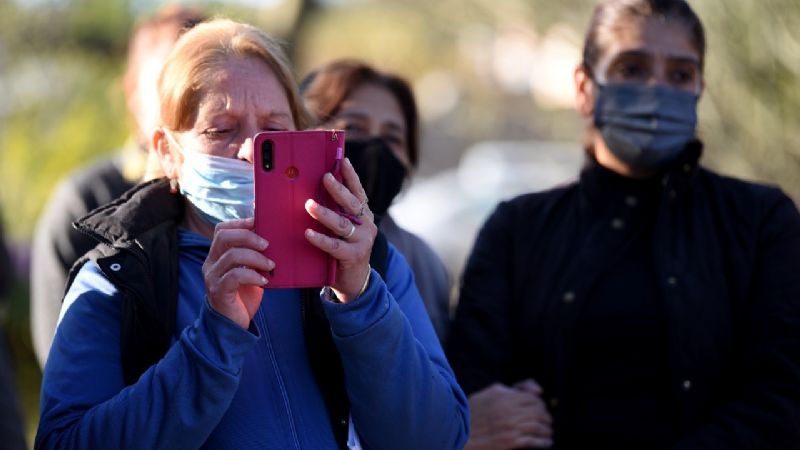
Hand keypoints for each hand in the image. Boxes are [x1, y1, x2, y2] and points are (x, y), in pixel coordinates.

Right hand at [203, 218, 273, 327]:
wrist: (234, 324)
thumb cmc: (244, 295)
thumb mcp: (250, 270)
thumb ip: (254, 255)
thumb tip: (272, 237)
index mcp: (217, 255)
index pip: (222, 230)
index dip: (240, 223)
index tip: (259, 222)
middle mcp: (211, 263)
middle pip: (223, 237)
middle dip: (248, 236)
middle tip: (267, 244)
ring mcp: (213, 277)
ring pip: (231, 256)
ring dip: (255, 257)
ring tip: (270, 265)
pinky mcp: (219, 291)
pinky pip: (235, 276)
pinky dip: (252, 275)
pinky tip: (264, 281)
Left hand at [304, 157, 376, 302]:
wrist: (354, 280)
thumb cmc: (342, 249)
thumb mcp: (340, 229)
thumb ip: (334, 212)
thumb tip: (311, 192)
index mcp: (364, 215)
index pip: (358, 191)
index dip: (351, 176)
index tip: (343, 160)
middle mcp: (366, 225)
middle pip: (351, 204)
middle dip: (338, 189)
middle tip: (324, 178)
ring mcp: (362, 240)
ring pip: (341, 224)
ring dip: (324, 213)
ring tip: (309, 205)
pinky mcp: (353, 256)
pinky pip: (334, 245)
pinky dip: (320, 239)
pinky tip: (308, 233)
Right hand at [465, 380, 552, 449]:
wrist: (460, 431)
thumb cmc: (474, 411)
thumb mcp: (491, 392)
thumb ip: (512, 388)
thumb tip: (535, 390)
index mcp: (506, 397)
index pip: (533, 398)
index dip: (540, 403)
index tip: (541, 408)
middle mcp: (511, 411)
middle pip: (539, 412)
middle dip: (546, 417)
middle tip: (548, 421)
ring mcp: (512, 427)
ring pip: (539, 426)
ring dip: (547, 430)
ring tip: (548, 433)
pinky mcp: (511, 441)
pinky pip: (533, 441)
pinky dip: (543, 442)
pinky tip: (546, 443)